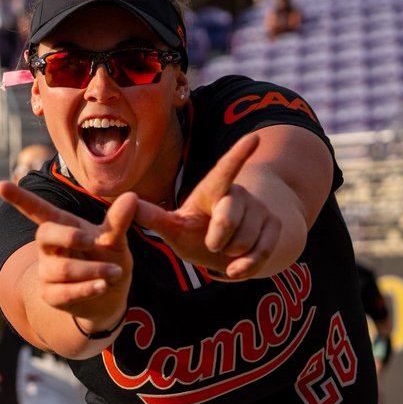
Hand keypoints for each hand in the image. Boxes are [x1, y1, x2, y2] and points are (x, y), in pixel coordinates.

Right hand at [0, 181, 135, 332]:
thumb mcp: (115, 240)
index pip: (36, 210)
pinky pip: (65, 292)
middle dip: (67, 236)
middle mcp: (49, 248)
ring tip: (116, 272)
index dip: (19, 198)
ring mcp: (47, 272)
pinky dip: (87, 288)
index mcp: (61, 227)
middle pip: (44, 235)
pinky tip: (103, 286)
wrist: (109, 297)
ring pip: (60, 268)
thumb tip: (131, 196)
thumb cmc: (107, 259)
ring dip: (91, 269)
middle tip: (92, 240)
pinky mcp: (52, 295)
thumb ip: (119, 220)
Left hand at [132, 134, 277, 280]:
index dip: (239, 154)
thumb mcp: (174, 228)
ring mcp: (259, 209)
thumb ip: (154, 218)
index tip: (254, 136)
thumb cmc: (194, 233)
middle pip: (228, 219)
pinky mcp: (274, 226)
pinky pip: (261, 252)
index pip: (226, 170)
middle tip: (210, 243)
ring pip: (245, 240)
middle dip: (215, 240)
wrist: (224, 252)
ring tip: (225, 249)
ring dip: (230, 254)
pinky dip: (245, 266)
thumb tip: (127, 203)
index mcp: (213, 189)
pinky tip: (235, 266)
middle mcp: (239, 194)